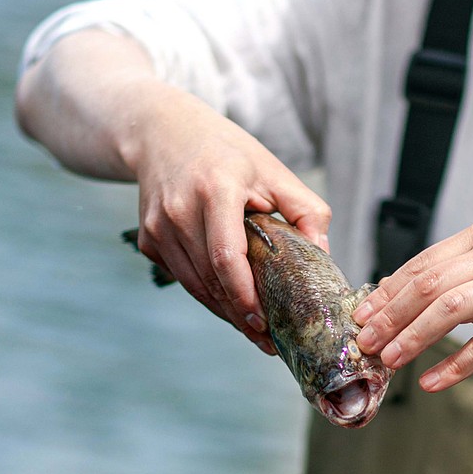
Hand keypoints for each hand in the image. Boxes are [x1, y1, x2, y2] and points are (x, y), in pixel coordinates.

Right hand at [131, 84, 328, 349]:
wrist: (161, 132)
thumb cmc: (226, 152)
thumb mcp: (273, 169)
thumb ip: (306, 210)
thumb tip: (324, 256)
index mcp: (216, 189)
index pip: (226, 255)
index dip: (244, 296)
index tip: (263, 323)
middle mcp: (180, 210)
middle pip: (211, 280)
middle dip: (241, 315)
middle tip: (268, 341)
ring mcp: (159, 227)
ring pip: (195, 287)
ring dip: (225, 312)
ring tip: (254, 329)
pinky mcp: (148, 240)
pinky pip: (182, 278)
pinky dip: (206, 294)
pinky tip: (229, 302)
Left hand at [353, 220, 472, 390]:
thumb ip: (454, 282)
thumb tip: (390, 295)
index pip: (422, 264)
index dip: (387, 293)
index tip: (361, 318)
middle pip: (429, 285)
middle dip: (391, 316)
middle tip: (366, 343)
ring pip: (450, 309)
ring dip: (414, 338)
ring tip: (390, 361)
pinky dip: (454, 365)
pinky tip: (432, 382)